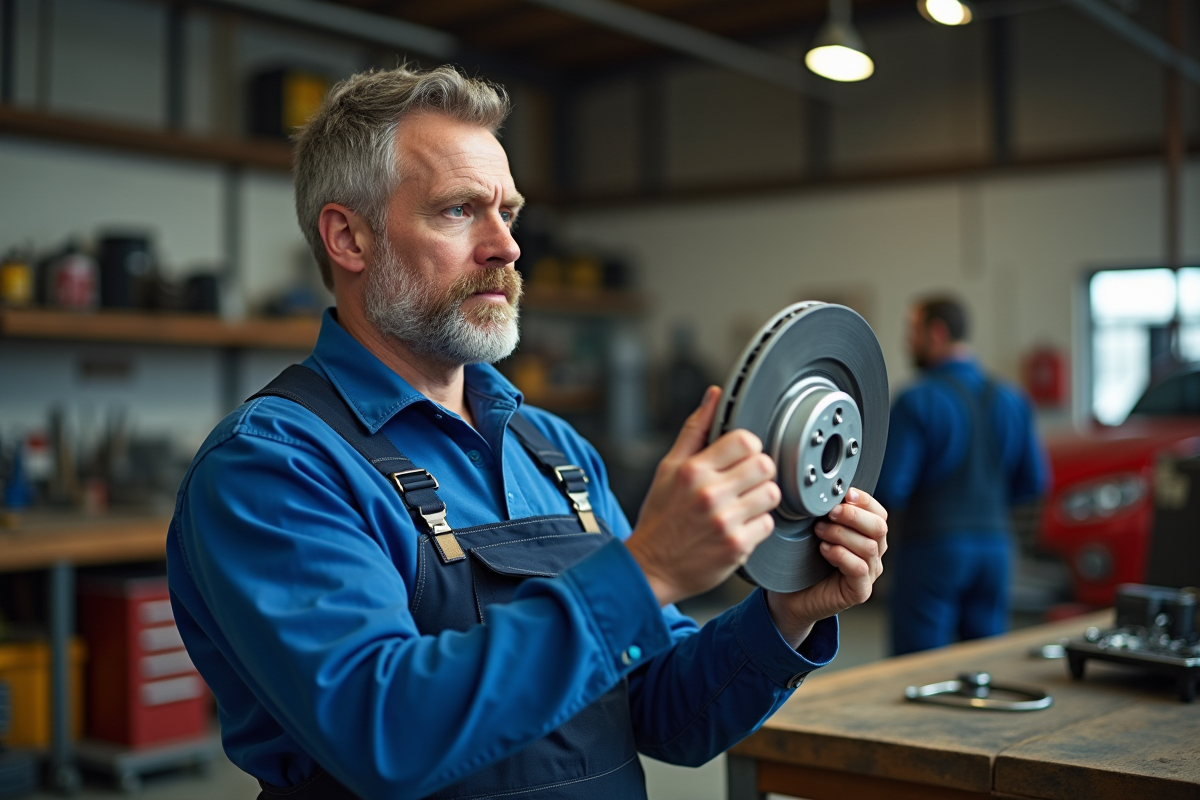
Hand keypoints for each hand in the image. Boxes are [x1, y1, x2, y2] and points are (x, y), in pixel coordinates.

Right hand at [625, 387, 780, 606]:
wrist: (650, 567)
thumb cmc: (660, 517)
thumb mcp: (669, 468)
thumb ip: (695, 430)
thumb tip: (714, 395)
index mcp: (693, 470)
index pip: (745, 440)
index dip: (749, 447)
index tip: (741, 458)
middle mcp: (709, 494)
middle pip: (765, 465)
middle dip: (759, 472)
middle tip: (745, 482)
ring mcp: (725, 521)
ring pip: (772, 494)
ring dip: (762, 499)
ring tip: (743, 505)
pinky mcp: (736, 547)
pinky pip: (768, 525)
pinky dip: (758, 526)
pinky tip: (740, 527)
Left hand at [765, 488, 887, 647]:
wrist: (791, 596)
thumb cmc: (804, 560)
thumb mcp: (817, 529)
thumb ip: (827, 513)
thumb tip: (827, 488)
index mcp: (868, 535)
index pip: (878, 513)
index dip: (863, 500)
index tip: (843, 494)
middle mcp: (874, 553)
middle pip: (879, 527)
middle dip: (852, 515)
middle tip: (829, 513)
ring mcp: (870, 574)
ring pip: (868, 547)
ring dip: (841, 534)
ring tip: (819, 532)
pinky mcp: (860, 591)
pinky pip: (859, 569)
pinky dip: (841, 555)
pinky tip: (824, 550)